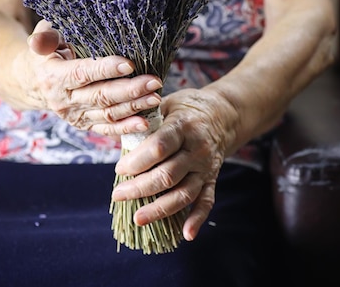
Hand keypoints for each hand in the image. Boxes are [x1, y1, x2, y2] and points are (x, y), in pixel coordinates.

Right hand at [22, 20, 163, 134]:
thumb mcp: (42, 38)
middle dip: (130, 90)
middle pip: (100, 96)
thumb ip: (45, 36)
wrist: (34, 82)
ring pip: (108, 114)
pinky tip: (145, 123)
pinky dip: (126, 128)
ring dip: (134, 107)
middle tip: (154, 81)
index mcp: (54, 77)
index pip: (82, 74)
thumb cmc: (46, 53)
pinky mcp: (84, 125)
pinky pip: (107, 129)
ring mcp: (75, 116)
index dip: (106, 70)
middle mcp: (64, 101)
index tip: (130, 64)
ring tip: (155, 97)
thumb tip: (40, 40)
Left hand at [111, 87, 238, 240]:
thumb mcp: (166, 103)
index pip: (159, 147)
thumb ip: (144, 119)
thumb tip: (116, 132)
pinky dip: (197, 219)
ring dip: (160, 209)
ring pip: (184, 193)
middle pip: (168, 174)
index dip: (137, 161)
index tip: (119, 169)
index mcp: (183, 126)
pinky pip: (207, 201)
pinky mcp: (212, 179)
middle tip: (117, 195)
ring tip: (137, 218)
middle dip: (140, 188)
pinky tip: (186, 235)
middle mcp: (196, 149)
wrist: (224, 114)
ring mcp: (205, 167)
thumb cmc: (186, 108)